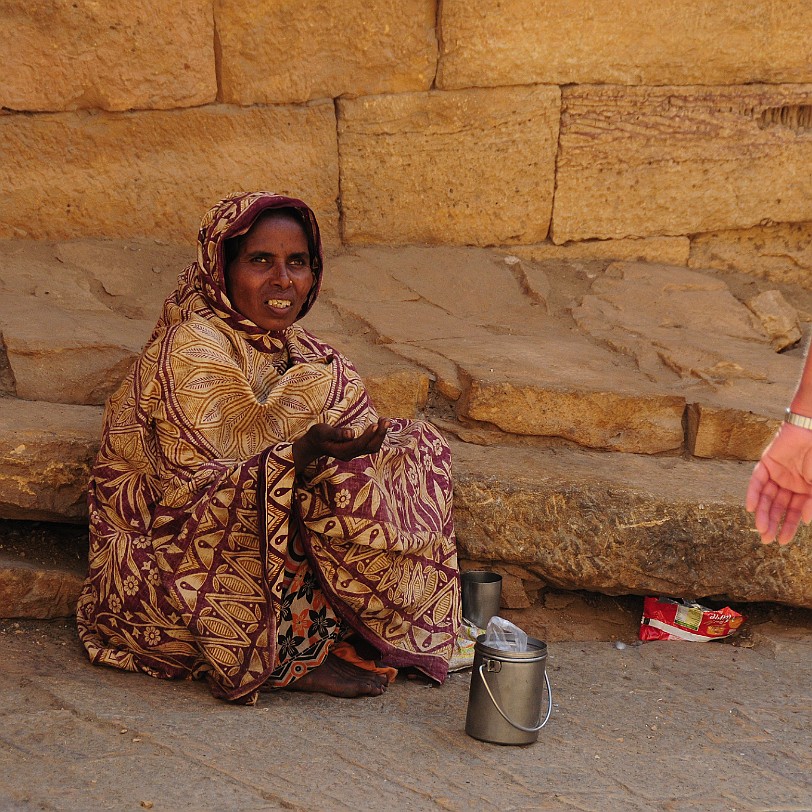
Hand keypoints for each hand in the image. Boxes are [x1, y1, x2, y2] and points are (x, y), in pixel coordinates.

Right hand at [292, 420, 389, 474]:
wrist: (314, 444)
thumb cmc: (317, 436)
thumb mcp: (322, 431)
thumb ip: (336, 433)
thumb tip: (351, 433)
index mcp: (342, 451)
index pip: (359, 444)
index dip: (368, 435)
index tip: (375, 424)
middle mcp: (350, 454)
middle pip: (370, 447)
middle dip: (380, 435)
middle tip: (386, 420)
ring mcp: (354, 452)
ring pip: (372, 447)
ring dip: (380, 435)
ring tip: (385, 420)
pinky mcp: (356, 448)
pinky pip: (370, 444)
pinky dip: (377, 435)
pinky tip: (380, 424)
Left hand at [745, 422, 811, 543]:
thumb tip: (805, 521)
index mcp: (805, 489)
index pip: (794, 512)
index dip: (789, 526)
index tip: (783, 541)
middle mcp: (790, 483)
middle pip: (778, 507)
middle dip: (773, 523)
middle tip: (767, 540)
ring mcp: (778, 474)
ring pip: (767, 497)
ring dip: (763, 512)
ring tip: (761, 528)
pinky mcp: (767, 463)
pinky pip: (757, 481)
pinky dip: (753, 494)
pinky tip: (752, 508)